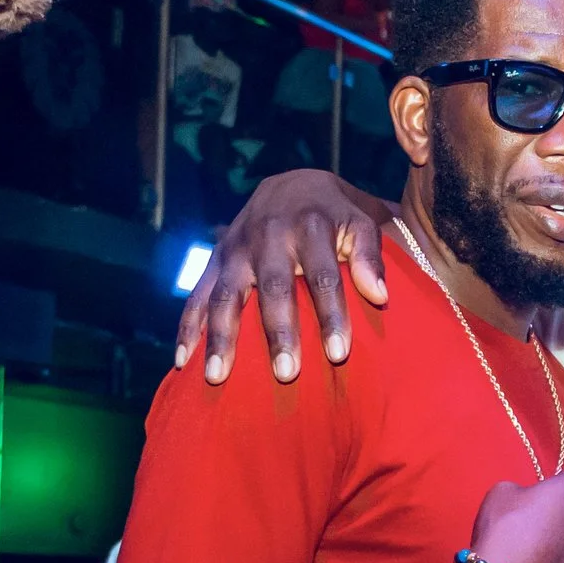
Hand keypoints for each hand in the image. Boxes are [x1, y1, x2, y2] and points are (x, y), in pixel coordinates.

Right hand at [176, 171, 392, 384]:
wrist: (292, 185)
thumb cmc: (336, 215)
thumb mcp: (361, 221)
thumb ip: (370, 255)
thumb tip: (380, 296)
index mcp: (310, 226)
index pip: (323, 275)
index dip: (332, 314)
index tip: (339, 354)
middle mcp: (268, 235)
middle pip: (273, 288)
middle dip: (279, 332)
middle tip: (287, 374)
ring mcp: (236, 248)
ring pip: (225, 294)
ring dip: (221, 337)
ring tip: (218, 377)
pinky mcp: (215, 258)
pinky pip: (197, 294)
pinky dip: (188, 327)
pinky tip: (183, 361)